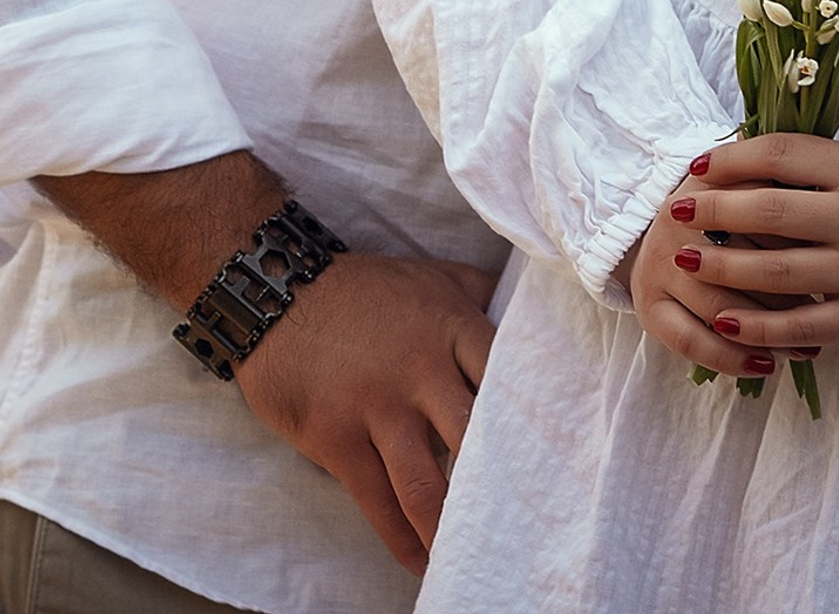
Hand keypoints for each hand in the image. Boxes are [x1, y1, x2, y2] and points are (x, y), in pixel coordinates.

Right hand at [35, 151, 495, 574]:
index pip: (508, 375)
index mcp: (454, 325)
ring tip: (474, 557)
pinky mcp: (338, 438)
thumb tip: (530, 313)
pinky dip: (403, 540)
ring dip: (452, 529)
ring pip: (429, 484)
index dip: (536, 417)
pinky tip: (421, 562)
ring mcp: (379, 405)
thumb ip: (479, 295)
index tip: (561, 455)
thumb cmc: (366, 290)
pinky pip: (378, 502)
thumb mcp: (431, 276)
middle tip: (528, 522)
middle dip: (502, 483)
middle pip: (477, 436)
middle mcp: (423, 368)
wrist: (278, 293)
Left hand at [630, 133, 838, 372]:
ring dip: (722, 265)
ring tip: (687, 259)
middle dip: (713, 209)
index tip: (701, 164)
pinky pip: (798, 325)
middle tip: (676, 208)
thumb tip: (770, 162)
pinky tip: (726, 321)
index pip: (783, 155)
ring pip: (773, 270)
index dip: (733, 159)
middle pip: (767, 210)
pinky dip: (757, 326)